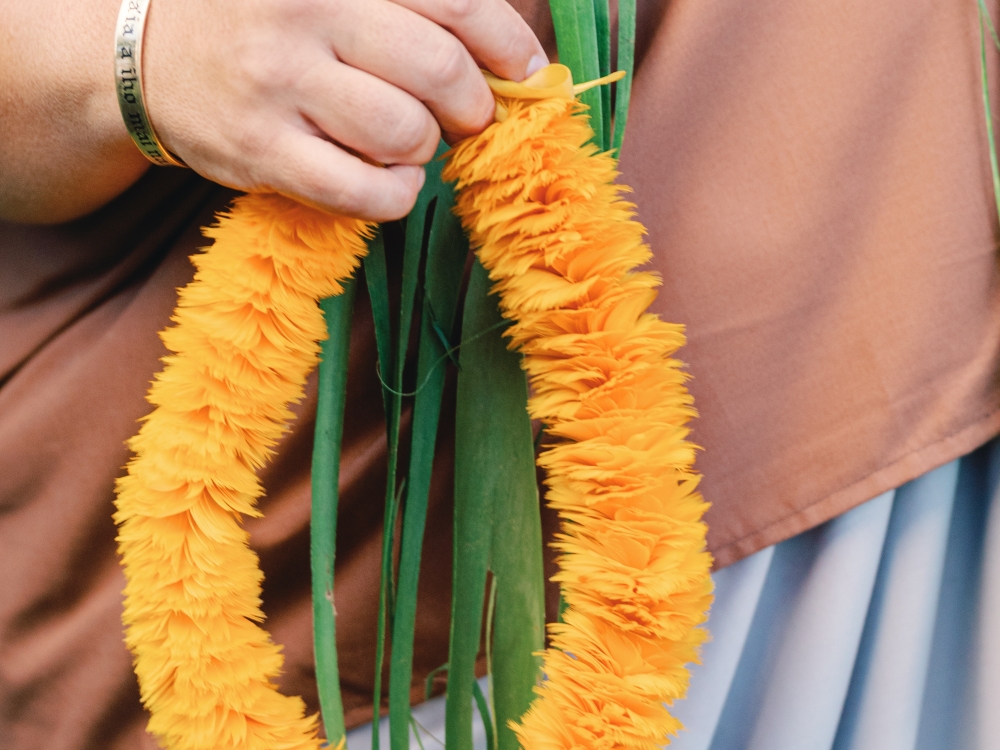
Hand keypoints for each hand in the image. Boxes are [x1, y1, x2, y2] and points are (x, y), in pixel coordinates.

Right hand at [142, 0, 546, 220]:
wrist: (146, 53)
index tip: (525, 70)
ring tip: (405, 140)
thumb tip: (506, 50)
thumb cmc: (262, 19)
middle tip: (464, 116)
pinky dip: (396, 193)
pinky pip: (367, 193)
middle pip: (440, 75)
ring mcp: (281, 88)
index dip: (506, 43)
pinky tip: (387, 178)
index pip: (454, 3)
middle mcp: (308, 17)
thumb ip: (406, 7)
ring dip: (425, 149)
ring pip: (407, 135)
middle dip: (473, 107)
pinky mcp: (264, 154)